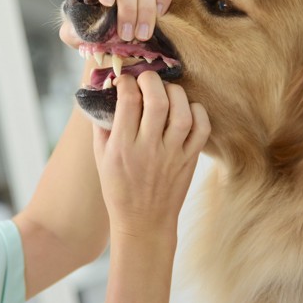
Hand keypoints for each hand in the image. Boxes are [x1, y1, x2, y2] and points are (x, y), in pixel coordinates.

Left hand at [60, 0, 175, 46]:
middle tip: (127, 35)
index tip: (106, 2)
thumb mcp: (73, 31)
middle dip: (128, 10)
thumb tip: (75, 32)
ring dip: (146, 11)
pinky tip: (160, 15)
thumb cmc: (88, 27)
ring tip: (141, 35)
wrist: (105, 30)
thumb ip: (70, 32)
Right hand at [93, 72, 209, 235]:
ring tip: (166, 91)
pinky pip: (202, 129)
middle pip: (157, 101)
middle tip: (146, 79)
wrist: (143, 223)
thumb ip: (102, 125)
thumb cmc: (118, 188)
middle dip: (151, 80)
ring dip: (175, 92)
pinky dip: (197, 111)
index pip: (128, 101)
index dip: (127, 82)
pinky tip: (185, 108)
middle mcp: (148, 149)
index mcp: (122, 147)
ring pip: (182, 112)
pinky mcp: (190, 160)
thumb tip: (107, 93)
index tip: (124, 81)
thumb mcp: (100, 157)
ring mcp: (172, 155)